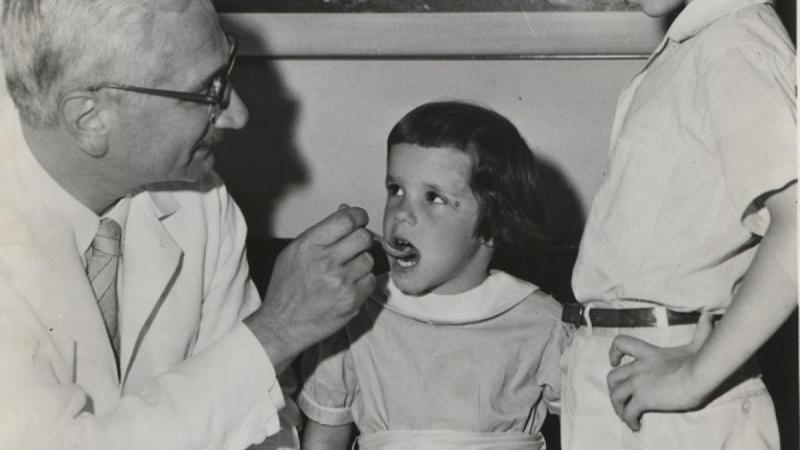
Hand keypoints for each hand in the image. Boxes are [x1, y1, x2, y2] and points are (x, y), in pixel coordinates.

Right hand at [245, 205, 375, 370]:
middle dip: (362, 240)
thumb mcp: (294, 252)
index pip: (347, 219)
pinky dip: (363, 283)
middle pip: (364, 237)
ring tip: (345, 272)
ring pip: (369, 259)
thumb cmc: (286, 289)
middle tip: (354, 247)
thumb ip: (322, 231)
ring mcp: (341, 282)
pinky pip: (371, 281)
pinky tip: (347, 287)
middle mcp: (326, 261)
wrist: (282, 325)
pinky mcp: (351, 300)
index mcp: (310, 245)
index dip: (359, 216)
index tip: (360, 220)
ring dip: (361, 264)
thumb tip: (345, 210)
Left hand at [606, 314, 713, 430]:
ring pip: (616, 396)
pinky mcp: (643, 398)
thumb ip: (701, 331)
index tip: (615, 361)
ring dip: (618, 408)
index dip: (613, 352)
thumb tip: (709, 316)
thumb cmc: (701, 361)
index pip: (621, 343)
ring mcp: (639, 383)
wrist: (701, 375)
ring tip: (627, 417)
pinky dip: (629, 420)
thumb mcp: (698, 343)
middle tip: (621, 399)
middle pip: (612, 377)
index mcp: (648, 354)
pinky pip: (629, 412)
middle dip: (613, 390)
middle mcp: (638, 367)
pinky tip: (636, 425)